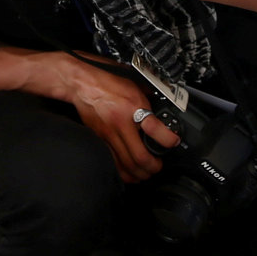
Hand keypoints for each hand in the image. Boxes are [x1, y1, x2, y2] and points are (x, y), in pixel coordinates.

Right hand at [49, 53, 179, 182]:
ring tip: (146, 172)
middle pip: (140, 157)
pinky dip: (123, 171)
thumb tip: (161, 106)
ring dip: (139, 173)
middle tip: (158, 166)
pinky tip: (129, 172)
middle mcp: (121, 124)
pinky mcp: (100, 139)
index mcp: (132, 107)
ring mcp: (108, 134)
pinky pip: (113, 162)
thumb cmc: (107, 81)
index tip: (173, 142)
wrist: (83, 84)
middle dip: (153, 166)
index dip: (169, 140)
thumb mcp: (134, 84)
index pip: (155, 129)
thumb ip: (149, 97)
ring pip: (126, 165)